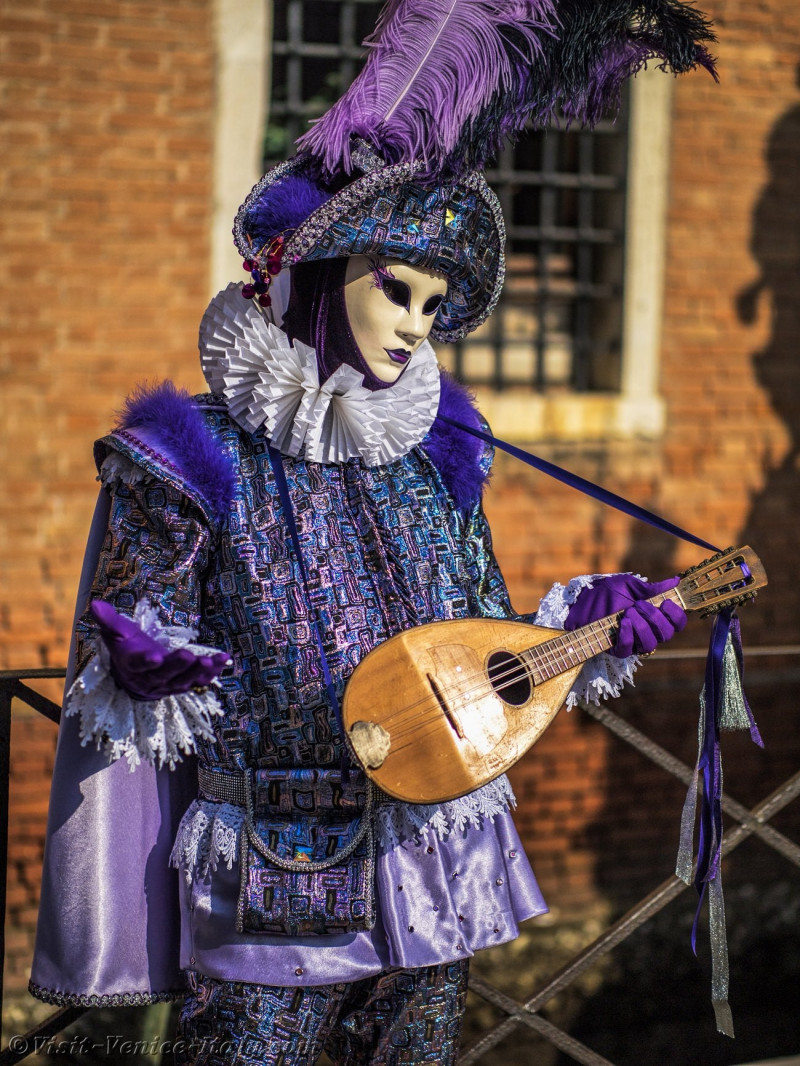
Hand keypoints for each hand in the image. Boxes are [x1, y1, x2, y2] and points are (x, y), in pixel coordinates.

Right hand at [90, 600, 229, 699]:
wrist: (133, 676)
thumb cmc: (127, 648)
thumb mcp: (117, 633)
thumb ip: (109, 620)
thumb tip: (94, 603)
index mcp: (133, 665)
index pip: (138, 665)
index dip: (146, 662)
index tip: (155, 657)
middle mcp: (151, 679)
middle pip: (165, 674)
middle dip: (178, 666)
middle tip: (189, 655)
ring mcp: (168, 684)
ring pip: (184, 681)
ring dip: (199, 672)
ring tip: (212, 660)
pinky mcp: (182, 684)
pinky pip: (198, 681)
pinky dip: (212, 673)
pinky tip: (223, 660)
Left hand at [564, 574, 686, 658]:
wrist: (581, 601)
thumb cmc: (605, 593)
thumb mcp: (628, 586)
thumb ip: (650, 588)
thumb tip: (675, 581)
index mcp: (654, 616)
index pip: (676, 624)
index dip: (676, 615)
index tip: (665, 602)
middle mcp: (647, 631)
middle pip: (666, 634)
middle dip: (655, 617)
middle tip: (639, 605)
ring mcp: (633, 642)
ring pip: (650, 644)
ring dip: (641, 627)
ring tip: (627, 613)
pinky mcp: (616, 649)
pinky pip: (628, 650)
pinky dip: (627, 636)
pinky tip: (622, 623)